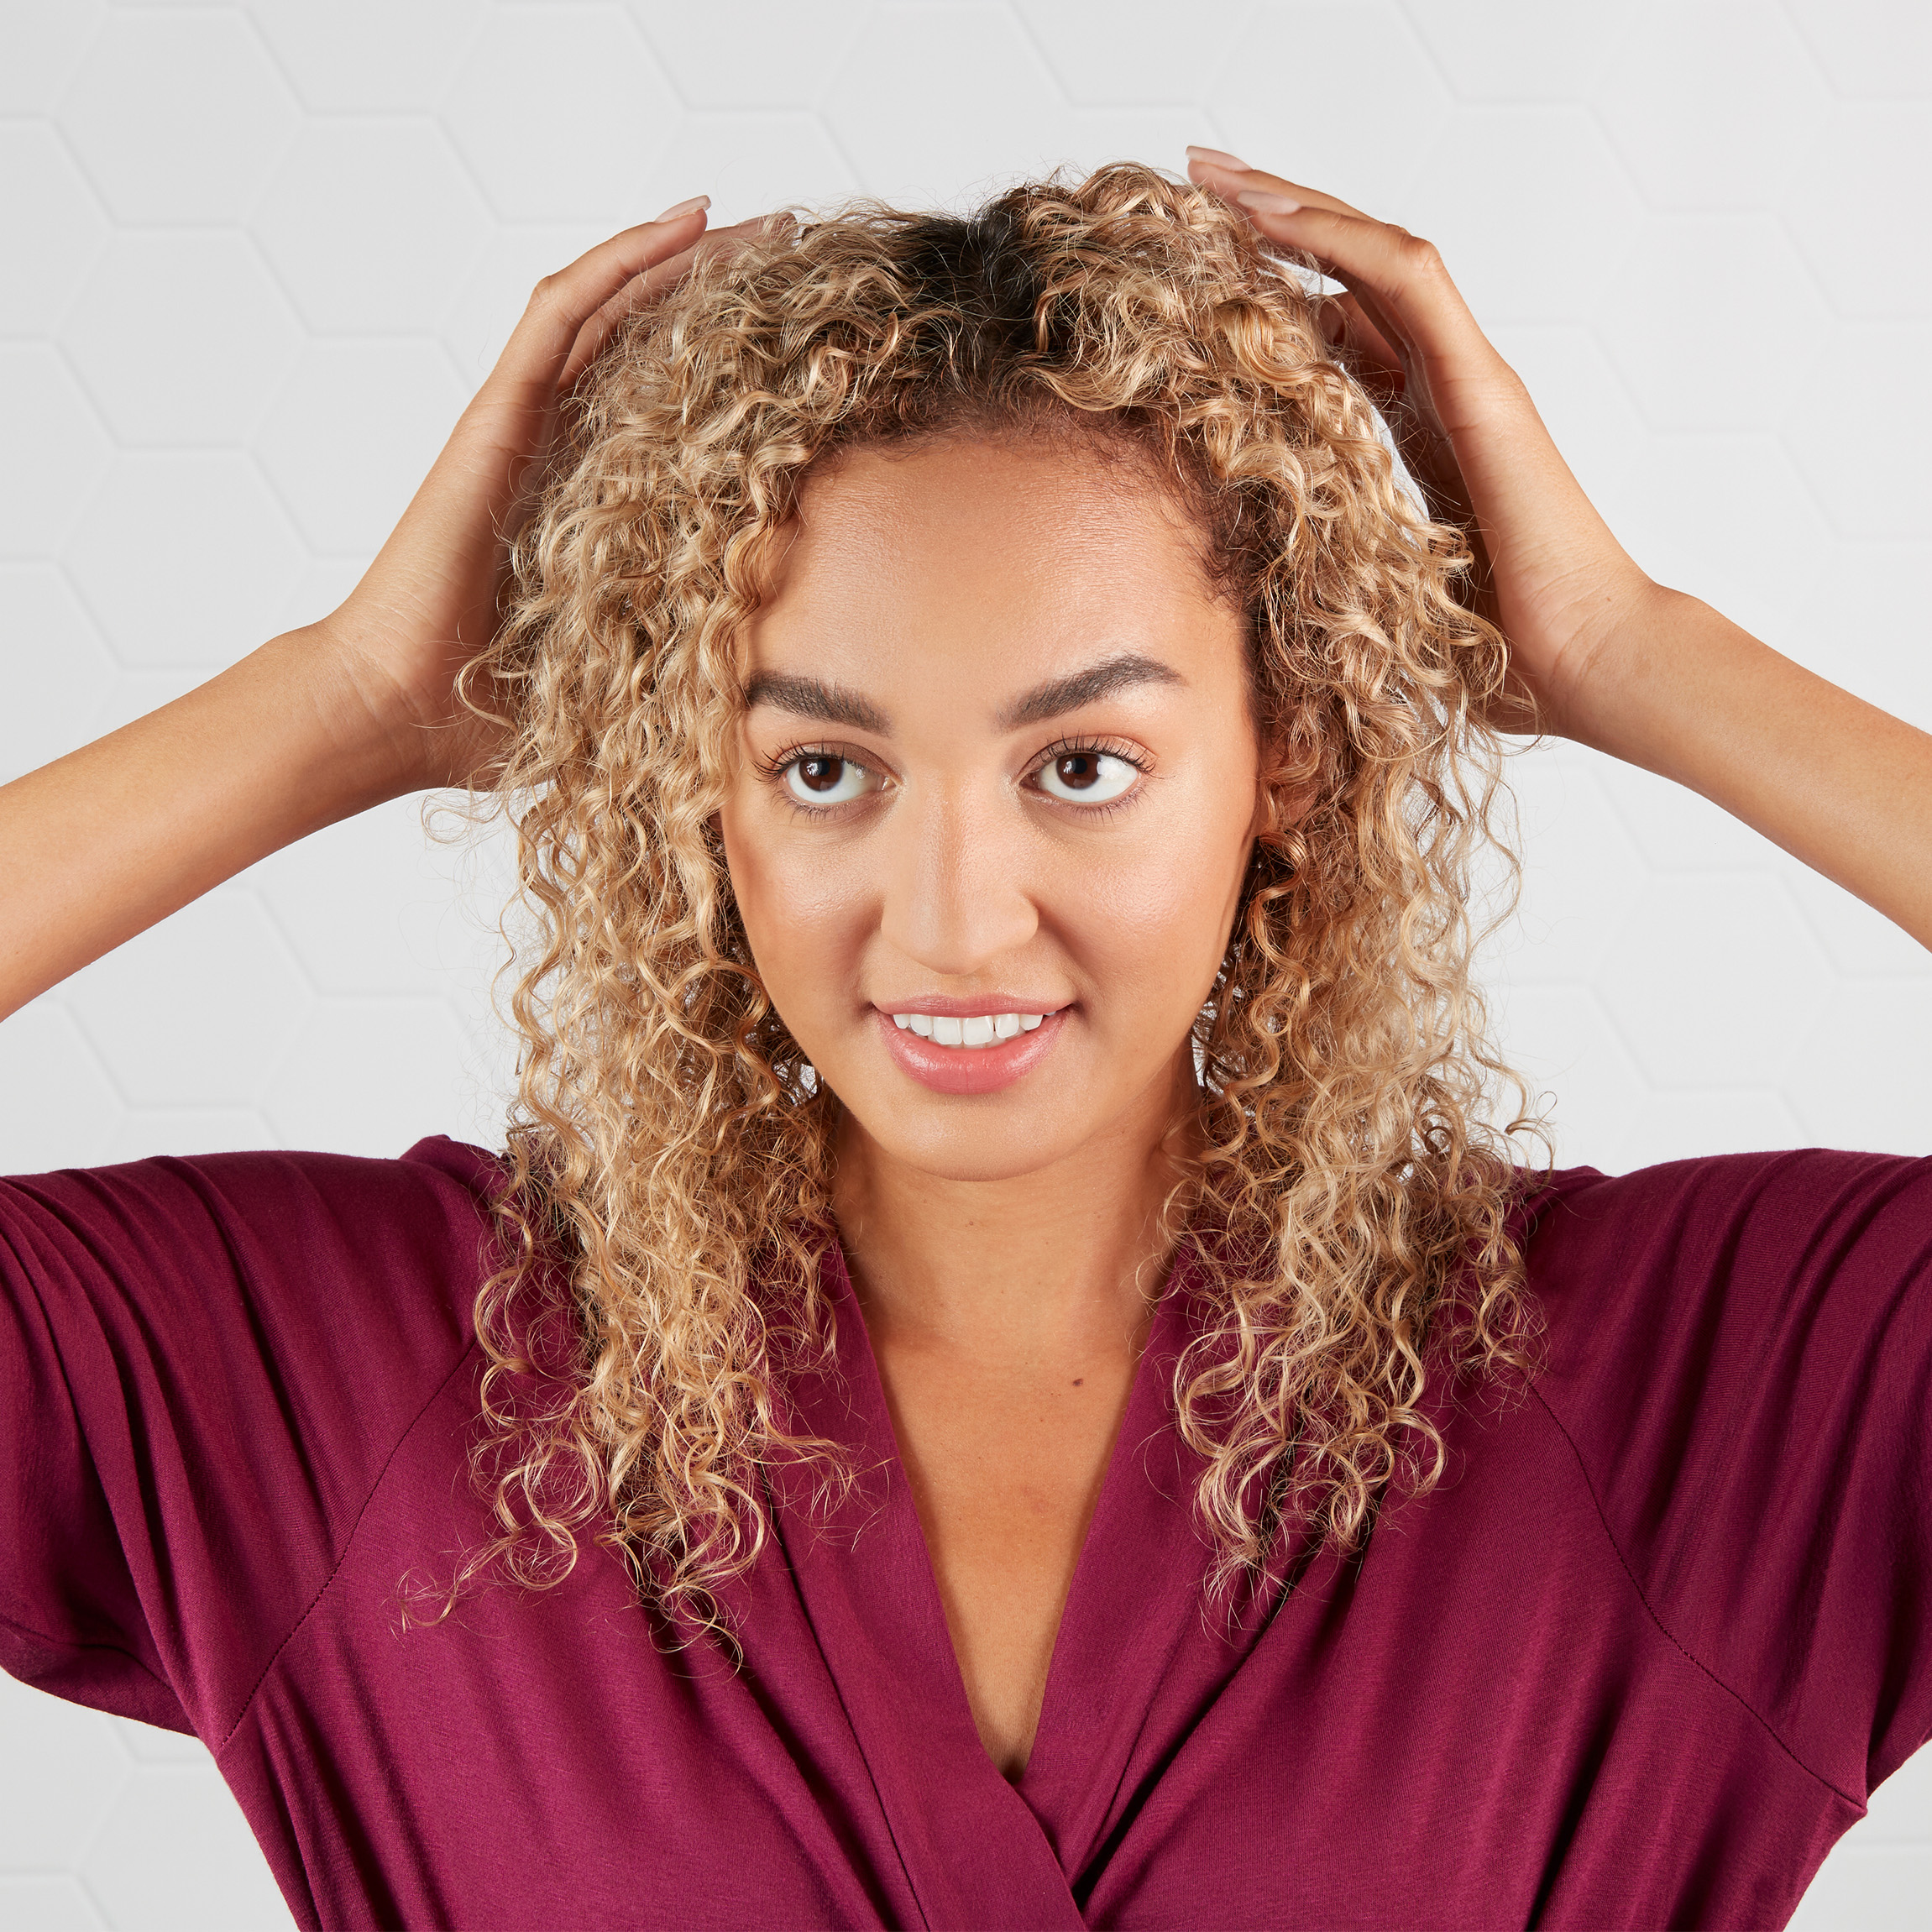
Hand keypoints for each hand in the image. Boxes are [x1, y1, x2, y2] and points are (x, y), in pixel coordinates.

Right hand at [310, 199, 790, 790]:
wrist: (394, 712)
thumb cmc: (481, 716)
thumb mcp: (616, 689)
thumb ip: (671, 681)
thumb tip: (761, 726)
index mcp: (586, 507)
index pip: (667, 412)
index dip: (731, 372)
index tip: (809, 353)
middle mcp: (555, 452)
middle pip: (647, 342)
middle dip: (722, 295)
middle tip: (802, 256)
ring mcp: (522, 427)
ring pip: (613, 309)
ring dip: (687, 257)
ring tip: (763, 220)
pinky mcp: (495, 418)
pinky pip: (560, 315)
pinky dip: (622, 261)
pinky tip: (689, 221)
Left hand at [1184, 148, 1653, 739]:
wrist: (1587, 669)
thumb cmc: (1504, 662)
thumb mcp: (1387, 601)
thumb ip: (1340, 579)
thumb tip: (1260, 617)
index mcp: (1430, 434)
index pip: (1350, 334)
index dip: (1284, 292)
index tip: (1206, 271)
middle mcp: (1451, 391)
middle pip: (1358, 277)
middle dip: (1278, 225)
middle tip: (1200, 183)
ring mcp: (1472, 380)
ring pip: (1377, 257)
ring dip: (1295, 208)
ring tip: (1218, 175)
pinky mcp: (1484, 386)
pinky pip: (1409, 279)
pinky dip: (1339, 237)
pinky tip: (1273, 212)